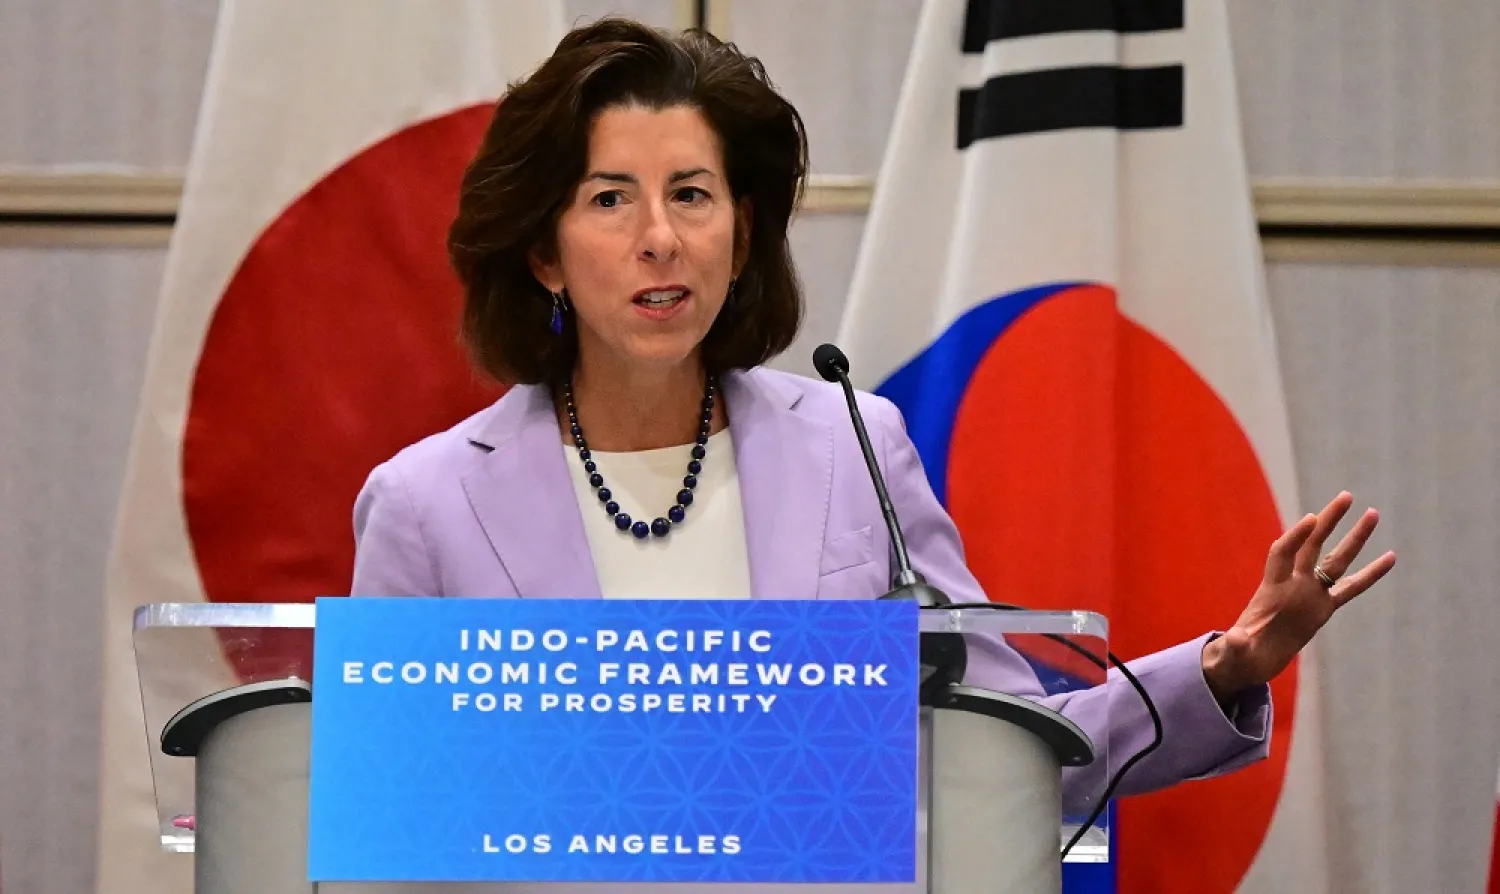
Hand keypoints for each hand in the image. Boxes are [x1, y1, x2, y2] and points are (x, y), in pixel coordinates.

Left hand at [1202, 491, 1396, 702]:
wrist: (1249, 661)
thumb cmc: (1237, 656)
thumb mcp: (1235, 653)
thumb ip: (1236, 645)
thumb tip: (1236, 639)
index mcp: (1271, 590)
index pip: (1283, 554)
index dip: (1295, 536)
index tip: (1310, 518)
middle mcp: (1293, 586)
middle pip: (1313, 546)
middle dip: (1328, 522)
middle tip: (1347, 496)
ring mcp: (1310, 595)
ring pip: (1336, 561)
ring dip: (1354, 539)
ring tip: (1373, 513)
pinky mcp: (1322, 609)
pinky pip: (1351, 588)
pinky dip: (1370, 574)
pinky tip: (1390, 557)